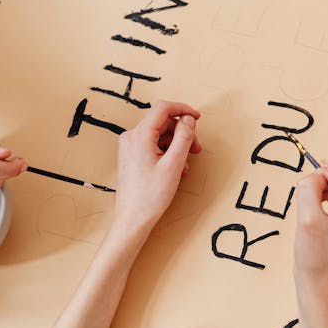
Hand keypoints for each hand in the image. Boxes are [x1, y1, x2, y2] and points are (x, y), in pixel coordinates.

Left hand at [113, 101, 201, 229]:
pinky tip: (176, 168)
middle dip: (182, 132)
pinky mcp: (132, 156)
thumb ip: (184, 137)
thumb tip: (188, 120)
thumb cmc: (151, 195)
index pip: (163, 109)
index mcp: (140, 135)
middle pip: (163, 122)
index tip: (197, 118)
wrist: (133, 218)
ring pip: (160, 134)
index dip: (183, 109)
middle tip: (196, 148)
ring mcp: (130, 147)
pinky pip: (153, 145)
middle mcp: (131, 137)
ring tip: (186, 163)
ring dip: (177, 144)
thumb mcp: (174, 164)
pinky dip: (168, 152)